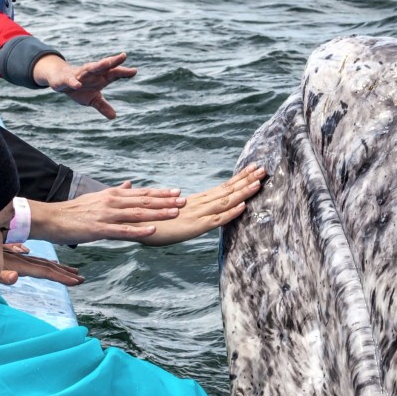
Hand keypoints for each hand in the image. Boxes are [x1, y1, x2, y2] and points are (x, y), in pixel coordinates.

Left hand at [0, 243, 82, 286]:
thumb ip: (1, 275)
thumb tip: (16, 277)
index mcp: (14, 263)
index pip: (42, 270)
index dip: (59, 276)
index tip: (76, 281)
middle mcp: (15, 259)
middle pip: (44, 265)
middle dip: (62, 272)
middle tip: (79, 278)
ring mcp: (10, 256)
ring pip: (36, 261)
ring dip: (53, 266)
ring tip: (67, 269)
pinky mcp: (2, 255)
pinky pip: (23, 257)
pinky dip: (35, 259)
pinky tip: (37, 256)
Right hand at [27, 181, 185, 245]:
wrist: (51, 218)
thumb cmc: (74, 211)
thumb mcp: (97, 197)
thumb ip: (115, 192)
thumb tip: (129, 184)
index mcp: (113, 195)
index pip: (142, 193)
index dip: (161, 193)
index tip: (177, 192)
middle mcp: (112, 202)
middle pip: (144, 201)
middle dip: (166, 201)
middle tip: (184, 201)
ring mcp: (107, 215)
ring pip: (137, 213)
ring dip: (158, 213)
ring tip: (175, 213)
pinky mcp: (100, 229)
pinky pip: (123, 230)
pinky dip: (139, 230)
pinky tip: (153, 230)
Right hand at [35, 51, 136, 119]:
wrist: (60, 81)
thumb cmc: (80, 88)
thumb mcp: (92, 99)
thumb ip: (103, 106)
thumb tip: (114, 116)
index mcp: (100, 77)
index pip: (114, 73)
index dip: (124, 72)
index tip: (134, 71)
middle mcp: (92, 73)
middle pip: (104, 66)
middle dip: (113, 61)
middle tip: (123, 56)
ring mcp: (79, 74)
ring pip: (89, 68)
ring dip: (98, 65)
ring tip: (107, 62)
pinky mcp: (67, 79)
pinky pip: (71, 80)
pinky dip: (74, 82)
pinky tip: (78, 85)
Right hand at [139, 166, 264, 245]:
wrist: (131, 224)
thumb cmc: (147, 219)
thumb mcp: (167, 212)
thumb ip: (174, 204)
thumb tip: (178, 199)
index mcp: (195, 200)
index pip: (222, 187)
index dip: (239, 178)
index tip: (253, 168)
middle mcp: (198, 204)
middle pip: (227, 190)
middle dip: (247, 179)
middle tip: (265, 168)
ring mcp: (197, 214)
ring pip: (226, 202)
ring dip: (244, 192)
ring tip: (260, 182)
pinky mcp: (194, 227)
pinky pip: (215, 219)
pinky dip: (231, 213)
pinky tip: (244, 206)